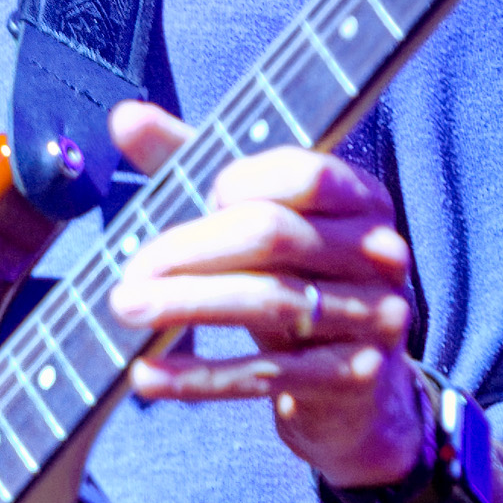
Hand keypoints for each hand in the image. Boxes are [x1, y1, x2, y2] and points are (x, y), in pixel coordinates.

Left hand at [105, 101, 420, 487]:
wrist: (349, 385)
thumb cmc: (287, 276)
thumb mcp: (249, 216)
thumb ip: (193, 161)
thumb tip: (127, 116)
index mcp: (359, 197)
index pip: (305, 174)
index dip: (237, 182)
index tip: (181, 199)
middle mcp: (378, 252)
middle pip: (275, 236)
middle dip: (190, 250)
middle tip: (127, 272)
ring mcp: (375, 316)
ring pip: (272, 302)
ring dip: (188, 305)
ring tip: (125, 308)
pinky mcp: (356, 378)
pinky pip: (268, 373)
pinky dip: (200, 375)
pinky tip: (147, 374)